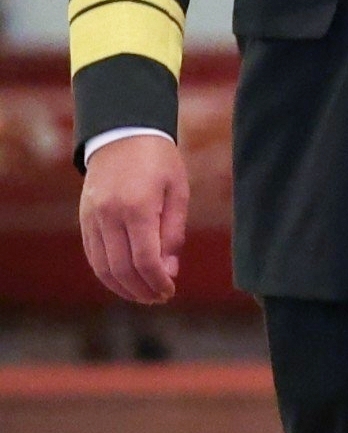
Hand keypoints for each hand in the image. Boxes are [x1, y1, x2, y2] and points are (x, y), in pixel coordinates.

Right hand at [79, 134, 189, 305]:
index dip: (158, 282)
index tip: (170, 291)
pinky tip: (124, 281)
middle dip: (141, 290)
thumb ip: (173, 233)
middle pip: (121, 268)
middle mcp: (109, 215)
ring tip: (143, 295)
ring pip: (102, 265)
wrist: (122, 134)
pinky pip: (92, 254)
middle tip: (160, 298)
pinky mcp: (84, 218)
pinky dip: (106, 273)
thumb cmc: (159, 162)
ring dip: (122, 287)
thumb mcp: (178, 192)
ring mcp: (92, 217)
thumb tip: (168, 270)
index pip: (145, 259)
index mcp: (137, 207)